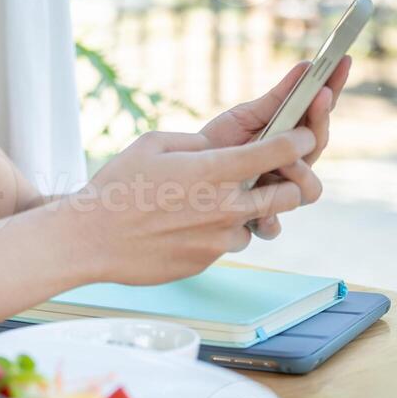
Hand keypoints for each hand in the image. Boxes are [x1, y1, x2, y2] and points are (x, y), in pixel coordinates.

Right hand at [65, 126, 321, 285]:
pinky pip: (230, 243)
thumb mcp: (154, 144)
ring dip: (249, 212)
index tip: (304, 136)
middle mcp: (225, 206)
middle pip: (289, 195)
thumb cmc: (118, 186)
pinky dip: (222, 233)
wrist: (92, 238)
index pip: (278, 152)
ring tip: (213, 203)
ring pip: (259, 222)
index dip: (300, 140)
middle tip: (273, 176)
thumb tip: (218, 147)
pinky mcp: (208, 261)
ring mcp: (219, 238)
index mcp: (214, 170)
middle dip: (290, 183)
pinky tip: (190, 225)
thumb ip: (196, 143)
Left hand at [198, 56, 351, 240]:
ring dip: (300, 170)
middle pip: (319, 146)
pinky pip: (274, 227)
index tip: (340, 63)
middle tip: (317, 96)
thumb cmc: (221, 143)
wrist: (186, 172)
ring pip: (309, 189)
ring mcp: (280, 194)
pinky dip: (269, 219)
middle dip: (320, 120)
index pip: (320, 114)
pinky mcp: (260, 219)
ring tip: (281, 158)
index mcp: (292, 139)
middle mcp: (293, 167)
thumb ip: (279, 97)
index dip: (333, 89)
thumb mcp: (247, 115)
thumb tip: (307, 67)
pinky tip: (262, 211)